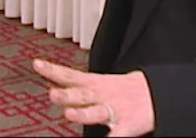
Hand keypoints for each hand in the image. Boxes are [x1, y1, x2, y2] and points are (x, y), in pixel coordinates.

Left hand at [33, 59, 155, 136]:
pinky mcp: (128, 125)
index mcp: (96, 84)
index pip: (71, 75)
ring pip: (96, 112)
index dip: (53, 70)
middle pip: (82, 93)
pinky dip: (112, 137)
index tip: (37, 64)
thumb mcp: (102, 82)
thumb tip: (54, 82)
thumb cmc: (126, 89)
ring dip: (82, 113)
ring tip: (69, 113)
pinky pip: (118, 134)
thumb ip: (79, 85)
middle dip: (67, 94)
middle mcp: (103, 96)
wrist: (158, 93)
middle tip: (52, 94)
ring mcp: (115, 110)